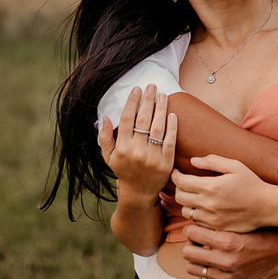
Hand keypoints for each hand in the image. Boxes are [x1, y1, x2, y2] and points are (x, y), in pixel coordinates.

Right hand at [99, 85, 176, 201]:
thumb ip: (105, 138)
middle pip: (143, 120)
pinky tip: (172, 114)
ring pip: (157, 128)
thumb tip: (105, 118)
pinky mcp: (166, 162)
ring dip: (160, 109)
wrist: (139, 192)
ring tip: (163, 95)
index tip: (136, 89)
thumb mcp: (108, 156)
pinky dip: (172, 127)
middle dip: (148, 101)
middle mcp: (137, 151)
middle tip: (152, 86)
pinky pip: (170, 141)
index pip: (127, 120)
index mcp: (122, 148)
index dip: (132, 103)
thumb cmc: (123, 170)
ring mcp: (152, 157)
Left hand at [171, 155, 272, 233]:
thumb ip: (212, 161)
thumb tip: (193, 161)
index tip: (176, 172)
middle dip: (178, 188)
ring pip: (186, 211)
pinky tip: (204, 207)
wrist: (266, 207)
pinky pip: (197, 222)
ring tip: (194, 195)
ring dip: (187, 202)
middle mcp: (208, 204)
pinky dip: (197, 214)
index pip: (181, 182)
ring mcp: (211, 218)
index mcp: (211, 186)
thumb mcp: (235, 166)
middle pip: (180, 197)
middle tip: (184, 183)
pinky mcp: (216, 228)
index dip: (175, 176)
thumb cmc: (252, 183)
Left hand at [180, 225, 277, 278]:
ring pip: (192, 268)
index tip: (195, 227)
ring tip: (204, 251)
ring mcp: (229, 277)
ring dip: (195, 259)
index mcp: (229, 242)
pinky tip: (212, 263)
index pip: (192, 234)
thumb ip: (218, 222)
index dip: (191, 228)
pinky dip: (204, 270)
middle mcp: (227, 262)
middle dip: (191, 244)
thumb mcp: (240, 222)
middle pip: (188, 252)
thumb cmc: (261, 231)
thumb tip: (194, 219)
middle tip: (197, 240)